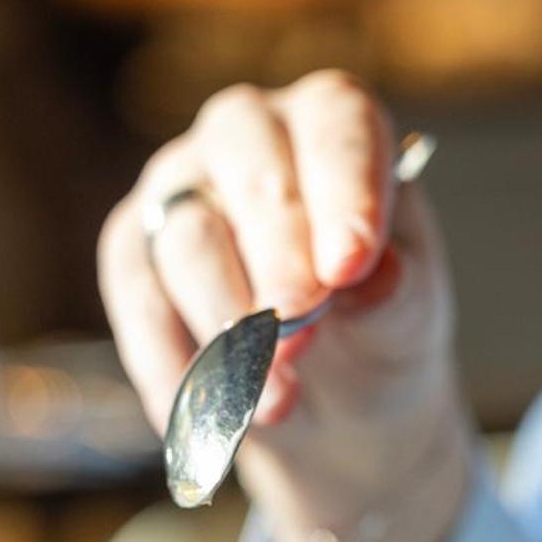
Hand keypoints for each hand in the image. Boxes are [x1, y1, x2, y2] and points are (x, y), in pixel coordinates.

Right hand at [98, 73, 469, 541]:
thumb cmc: (379, 331)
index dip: (343, 192)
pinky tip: (216, 416)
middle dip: (275, 257)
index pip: (338, 128)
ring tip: (279, 402)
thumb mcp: (408, 319)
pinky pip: (139, 300)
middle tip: (299, 333)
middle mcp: (250, 137)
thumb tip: (371, 275)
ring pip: (186, 240)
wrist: (334, 402)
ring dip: (231, 331)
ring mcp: (181, 189)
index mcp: (335, 125)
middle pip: (248, 168)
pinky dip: (177, 366)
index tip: (351, 266)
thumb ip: (395, 292)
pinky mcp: (132, 252)